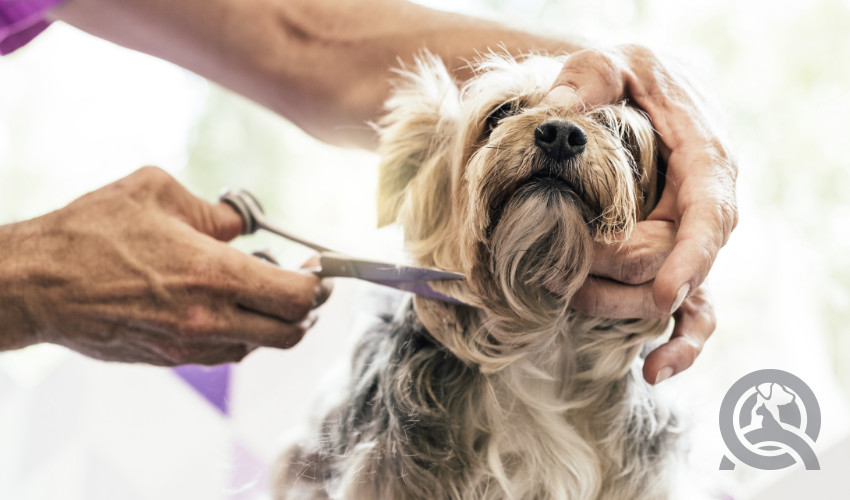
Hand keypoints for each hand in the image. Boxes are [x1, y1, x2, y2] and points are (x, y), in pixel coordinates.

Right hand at [9, 167, 329, 364]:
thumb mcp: (156, 192)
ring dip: (271, 321)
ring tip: (258, 288)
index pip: (297, 296)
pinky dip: (240, 333)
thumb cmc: (90, 233)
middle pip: (290, 331)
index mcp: (213, 274)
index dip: (318, 283)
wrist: (34, 284)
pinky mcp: (169, 358)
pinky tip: (224, 305)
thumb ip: (212, 210)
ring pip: (258, 346)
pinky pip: (224, 352)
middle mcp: (208, 318)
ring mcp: (188, 344)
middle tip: (301, 281)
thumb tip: (240, 227)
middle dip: (306, 308)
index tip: (318, 268)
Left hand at [546, 45, 737, 383]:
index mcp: (704, 160)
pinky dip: (679, 341)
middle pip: (675, 263)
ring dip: (626, 307)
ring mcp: (691, 234)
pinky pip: (691, 307)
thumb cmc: (632, 76)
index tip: (661, 295)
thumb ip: (588, 80)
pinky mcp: (675, 252)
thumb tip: (557, 115)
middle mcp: (706, 205)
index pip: (708, 216)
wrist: (646, 87)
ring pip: (679, 293)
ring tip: (573, 301)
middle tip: (559, 262)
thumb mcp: (609, 62)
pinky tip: (655, 370)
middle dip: (618, 275)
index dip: (688, 260)